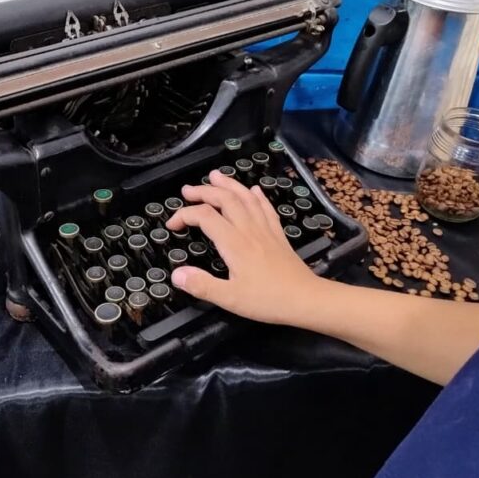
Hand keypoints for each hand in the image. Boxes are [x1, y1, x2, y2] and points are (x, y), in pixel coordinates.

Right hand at [164, 169, 327, 326]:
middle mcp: (249, 230)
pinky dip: (256, 196)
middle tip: (187, 190)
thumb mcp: (230, 299)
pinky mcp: (278, 235)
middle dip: (203, 191)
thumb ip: (201, 285)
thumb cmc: (268, 300)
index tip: (172, 225)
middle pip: (225, 199)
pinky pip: (266, 208)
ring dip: (229, 185)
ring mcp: (265, 230)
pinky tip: (253, 190)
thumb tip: (177, 274)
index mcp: (234, 243)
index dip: (184, 215)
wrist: (306, 299)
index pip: (204, 217)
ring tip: (215, 176)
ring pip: (246, 198)